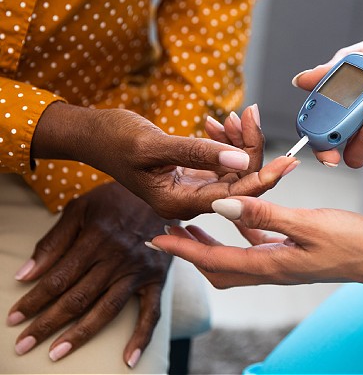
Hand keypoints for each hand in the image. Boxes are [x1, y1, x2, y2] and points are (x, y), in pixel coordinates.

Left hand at [7, 182, 171, 366]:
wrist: (160, 193)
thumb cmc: (116, 199)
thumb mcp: (81, 209)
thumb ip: (54, 241)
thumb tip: (26, 274)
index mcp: (97, 237)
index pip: (59, 278)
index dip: (34, 300)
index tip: (14, 318)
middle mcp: (118, 257)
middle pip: (78, 298)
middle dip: (47, 323)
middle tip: (23, 343)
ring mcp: (139, 270)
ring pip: (107, 309)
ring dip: (80, 334)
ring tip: (56, 353)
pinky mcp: (157, 279)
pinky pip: (151, 312)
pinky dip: (141, 337)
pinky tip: (127, 359)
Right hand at [32, 103, 297, 219]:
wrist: (92, 134)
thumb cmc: (114, 139)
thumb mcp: (154, 145)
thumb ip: (198, 153)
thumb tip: (241, 161)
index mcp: (180, 202)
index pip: (235, 195)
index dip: (265, 177)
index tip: (289, 161)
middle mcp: (189, 200)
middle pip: (239, 180)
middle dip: (250, 146)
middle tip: (252, 113)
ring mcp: (191, 186)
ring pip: (233, 167)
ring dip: (238, 139)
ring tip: (235, 114)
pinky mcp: (191, 172)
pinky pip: (221, 159)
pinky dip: (224, 139)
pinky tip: (218, 121)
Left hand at [150, 196, 362, 288]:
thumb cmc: (355, 241)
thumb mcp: (309, 223)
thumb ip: (265, 213)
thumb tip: (222, 205)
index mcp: (272, 266)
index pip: (215, 260)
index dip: (184, 248)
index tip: (159, 237)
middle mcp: (273, 270)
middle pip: (219, 269)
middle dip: (191, 251)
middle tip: (170, 232)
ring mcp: (285, 265)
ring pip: (235, 260)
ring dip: (211, 244)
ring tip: (195, 223)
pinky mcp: (295, 256)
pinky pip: (256, 250)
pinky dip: (240, 236)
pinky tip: (241, 218)